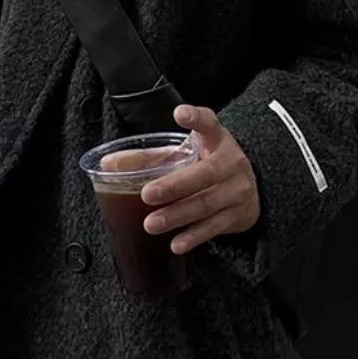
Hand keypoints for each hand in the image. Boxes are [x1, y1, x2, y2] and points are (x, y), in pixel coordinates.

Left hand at [140, 105, 259, 254]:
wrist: (250, 188)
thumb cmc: (208, 165)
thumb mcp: (185, 154)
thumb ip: (149, 158)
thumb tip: (107, 165)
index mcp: (216, 140)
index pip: (209, 123)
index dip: (195, 118)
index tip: (179, 114)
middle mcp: (231, 163)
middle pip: (203, 174)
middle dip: (173, 186)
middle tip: (146, 194)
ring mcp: (237, 191)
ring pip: (205, 204)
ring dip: (177, 216)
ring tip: (150, 224)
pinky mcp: (238, 215)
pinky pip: (214, 228)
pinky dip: (194, 237)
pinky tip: (176, 244)